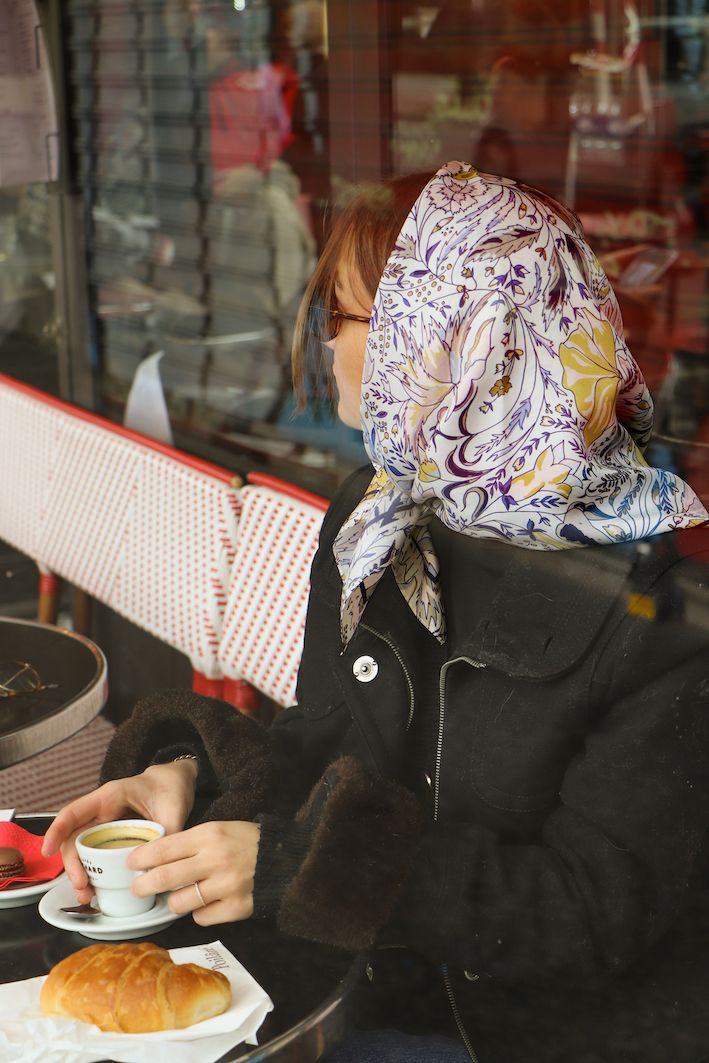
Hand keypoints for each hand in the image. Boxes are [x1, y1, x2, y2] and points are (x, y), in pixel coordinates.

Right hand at [42, 760, 197, 902]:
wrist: (175, 783)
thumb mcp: (173, 809)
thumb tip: (160, 866)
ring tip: (87, 896)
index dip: (57, 830)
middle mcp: (101, 812)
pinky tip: (96, 891)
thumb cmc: (170, 789)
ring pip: (82, 850)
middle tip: (82, 886)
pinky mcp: (110, 838)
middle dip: (72, 864)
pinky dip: (93, 873)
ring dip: (80, 873)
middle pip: (74, 838)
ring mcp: (104, 825)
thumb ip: (166, 836)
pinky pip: (95, 855)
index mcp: (110, 797)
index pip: (74, 812)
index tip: (47, 851)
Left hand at [128, 820, 259, 925]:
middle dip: (144, 885)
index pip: (165, 848)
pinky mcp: (235, 908)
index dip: (142, 857)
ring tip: (180, 896)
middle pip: (164, 878)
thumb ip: (191, 843)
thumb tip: (155, 859)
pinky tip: (208, 903)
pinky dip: (200, 913)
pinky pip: (201, 918)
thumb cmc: (247, 843)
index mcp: (210, 835)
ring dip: (174, 901)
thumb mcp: (220, 830)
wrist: (284, 860)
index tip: (130, 863)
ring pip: (179, 902)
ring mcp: (226, 886)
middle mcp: (215, 860)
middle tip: (137, 888)